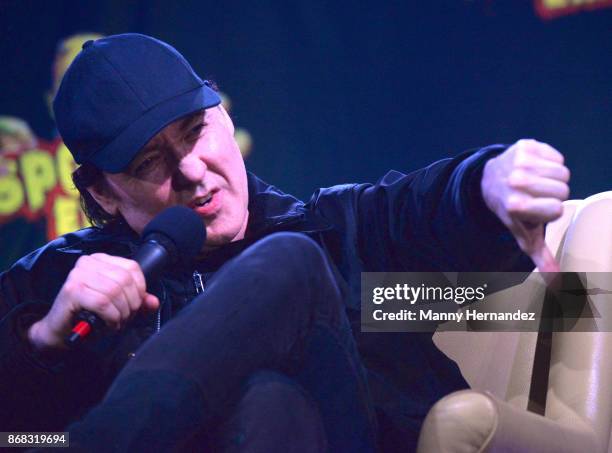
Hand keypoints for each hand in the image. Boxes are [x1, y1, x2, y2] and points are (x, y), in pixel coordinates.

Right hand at [28, 253, 159, 351]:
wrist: (61, 330)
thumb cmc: (90, 314)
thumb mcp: (119, 305)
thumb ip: (138, 301)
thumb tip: (154, 302)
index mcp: (101, 259)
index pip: (132, 267)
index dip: (140, 288)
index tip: (136, 304)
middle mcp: (88, 262)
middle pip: (125, 280)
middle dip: (131, 303)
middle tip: (126, 317)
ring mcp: (78, 275)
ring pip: (115, 291)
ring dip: (121, 312)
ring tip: (117, 321)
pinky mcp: (72, 290)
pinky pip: (103, 303)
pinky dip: (111, 317)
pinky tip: (108, 324)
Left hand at [481, 139, 569, 272]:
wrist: (488, 181)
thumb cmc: (512, 211)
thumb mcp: (523, 235)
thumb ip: (541, 258)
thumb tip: (558, 284)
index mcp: (516, 206)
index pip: (558, 210)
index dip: (551, 212)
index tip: (536, 211)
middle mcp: (516, 182)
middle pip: (563, 190)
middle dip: (553, 195)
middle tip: (535, 196)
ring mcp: (519, 162)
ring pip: (562, 172)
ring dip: (553, 178)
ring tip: (534, 183)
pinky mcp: (524, 145)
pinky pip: (555, 156)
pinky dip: (549, 162)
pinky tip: (533, 168)